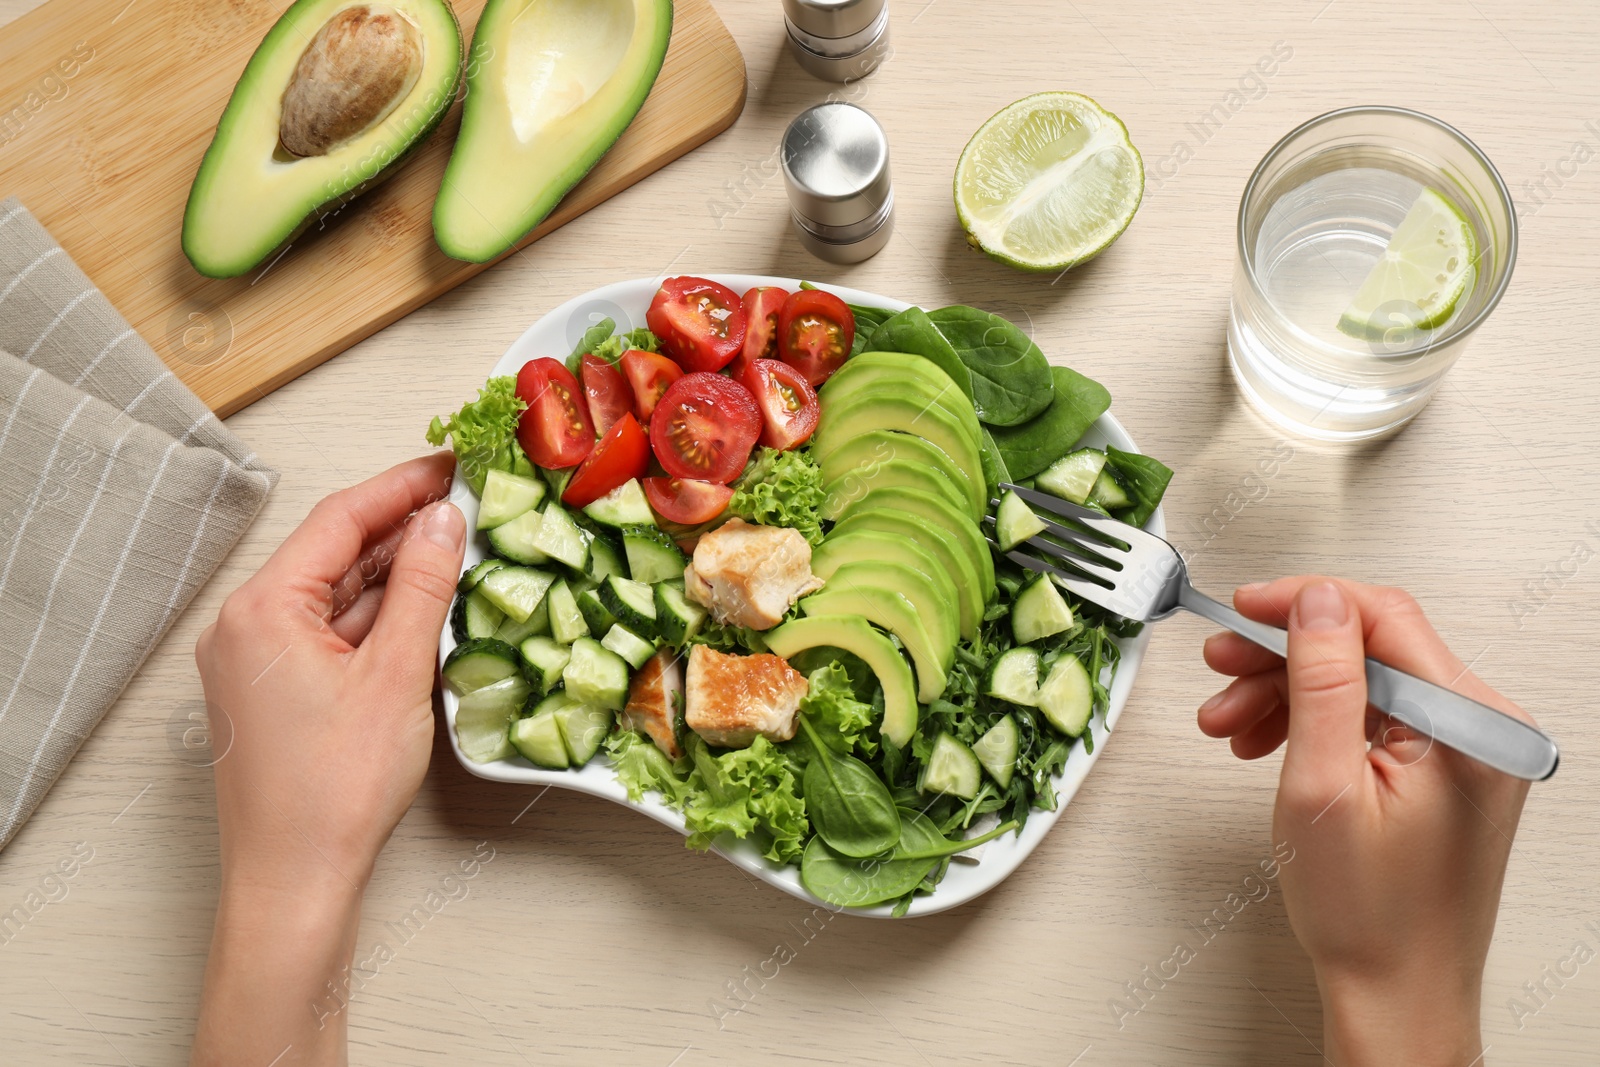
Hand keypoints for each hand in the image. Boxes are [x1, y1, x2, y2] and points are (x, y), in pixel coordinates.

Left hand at [191, 454, 464, 1065]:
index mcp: (260, 609)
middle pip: (333, 554)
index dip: (402, 486)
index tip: (452, 464)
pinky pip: (329, 635)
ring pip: (334, 596)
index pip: (339, 520)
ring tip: (459, 554)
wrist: (294, 883)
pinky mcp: (272, 696)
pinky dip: (377, 619)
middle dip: (402, 530)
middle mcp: (244, 626)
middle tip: (467, 507)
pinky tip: (424, 613)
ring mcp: (254, 663)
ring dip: (394, 576)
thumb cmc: (334, 788)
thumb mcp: (396, 673)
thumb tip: (445, 520)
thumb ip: (424, 586)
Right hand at [1198, 578, 1531, 1065]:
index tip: (1242, 607)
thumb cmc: (1368, 916)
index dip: (1302, 604)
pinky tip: (1267, 740)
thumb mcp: (1322, 787)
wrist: (1395, 994)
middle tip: (1219, 667)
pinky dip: (1312, 720)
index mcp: (1468, 727)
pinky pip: (1371, 714)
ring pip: (1361, 680)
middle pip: (1368, 647)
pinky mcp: (1442, 767)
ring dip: (1286, 691)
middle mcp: (1480, 729)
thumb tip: (1316, 600)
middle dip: (1282, 656)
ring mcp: (1463, 749)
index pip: (1383, 618)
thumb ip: (1322, 682)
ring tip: (1228, 723)